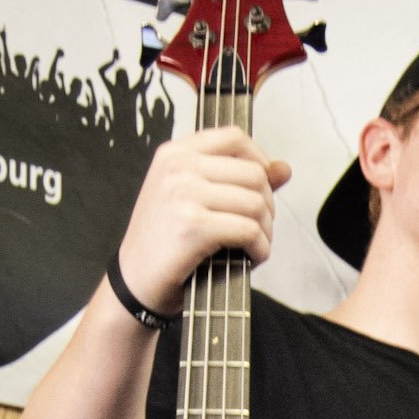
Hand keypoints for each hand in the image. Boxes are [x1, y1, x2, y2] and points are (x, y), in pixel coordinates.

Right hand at [116, 127, 291, 316]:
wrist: (134, 281)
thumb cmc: (164, 242)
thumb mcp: (193, 199)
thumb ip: (239, 180)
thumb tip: (284, 168)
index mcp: (175, 153)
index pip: (235, 137)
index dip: (260, 162)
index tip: (261, 189)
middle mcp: (178, 167)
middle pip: (254, 173)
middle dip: (268, 205)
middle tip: (257, 228)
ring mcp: (184, 194)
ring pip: (257, 203)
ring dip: (266, 231)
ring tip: (254, 245)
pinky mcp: (193, 226)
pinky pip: (250, 231)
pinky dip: (260, 249)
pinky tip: (251, 258)